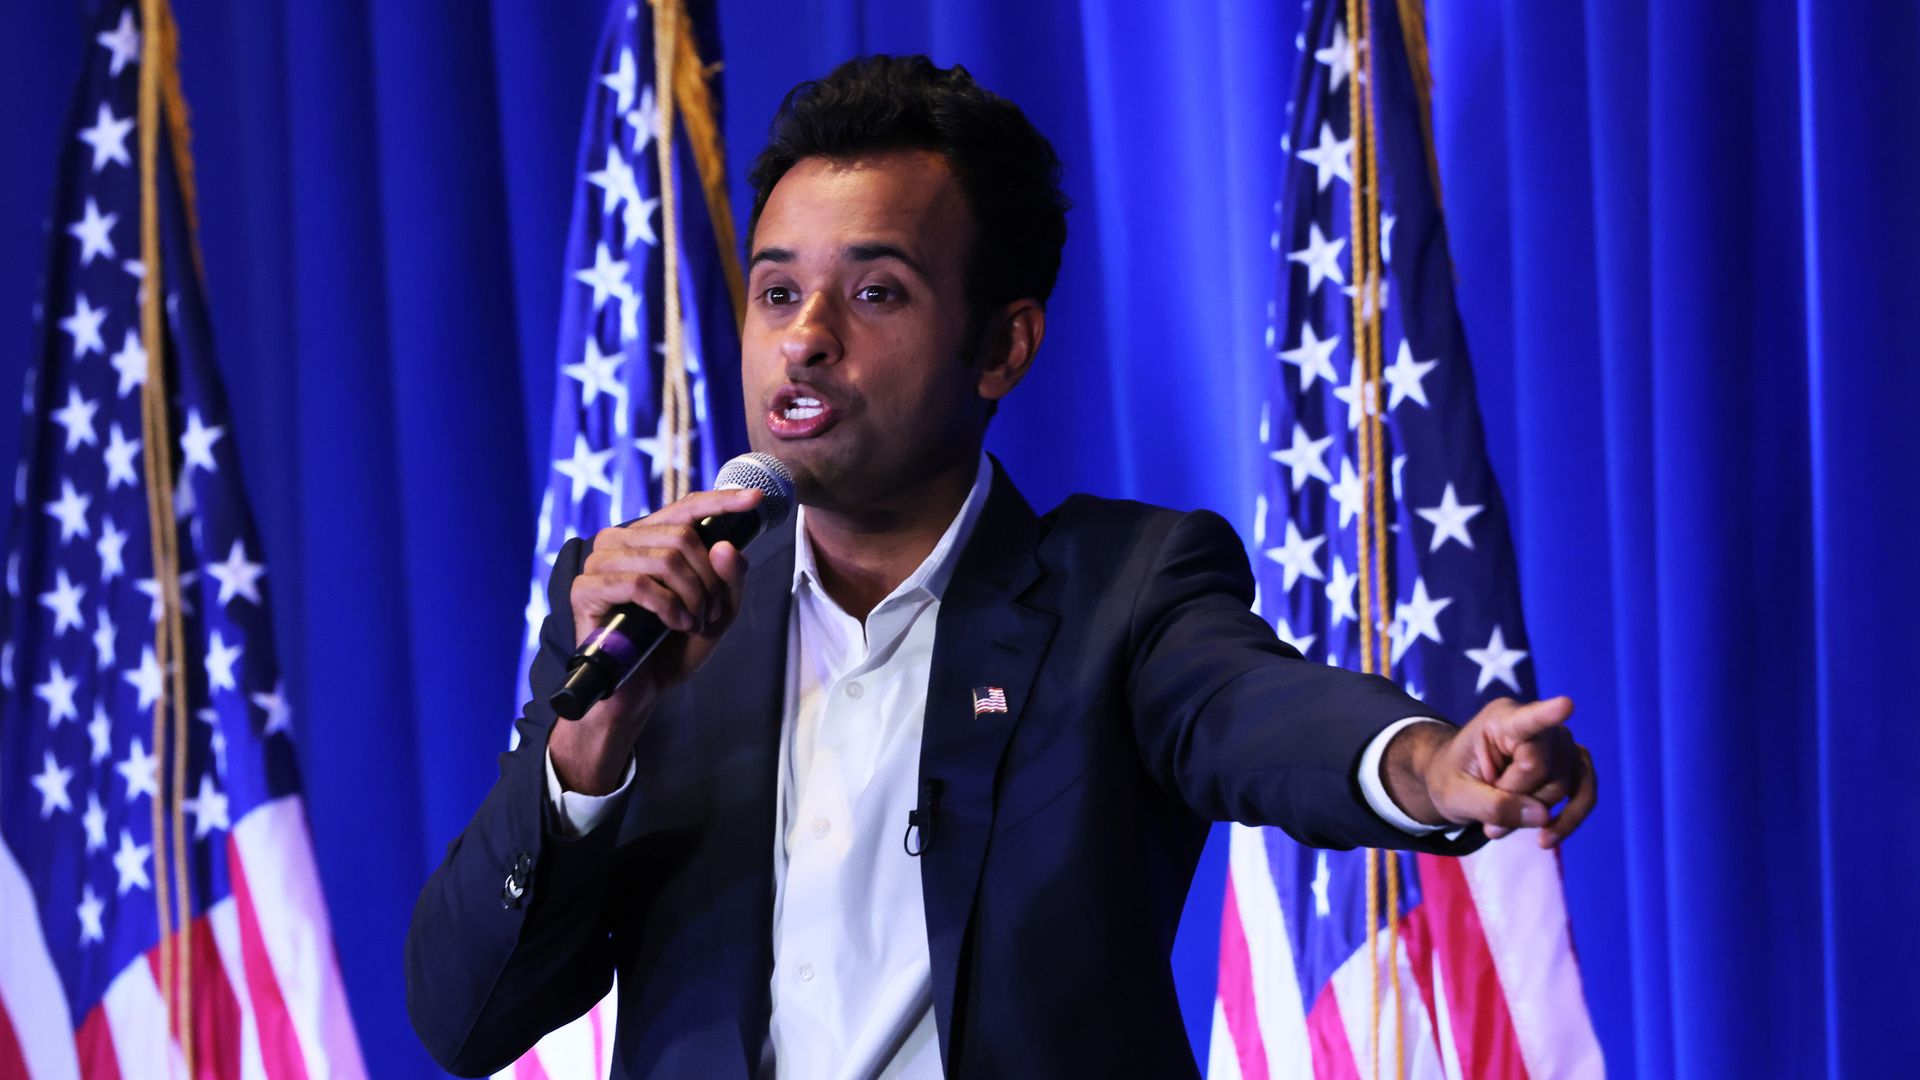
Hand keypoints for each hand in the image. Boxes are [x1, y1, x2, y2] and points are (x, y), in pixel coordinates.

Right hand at [548, 486, 760, 792]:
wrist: (641, 691)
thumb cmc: (674, 647)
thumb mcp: (719, 611)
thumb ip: (730, 578)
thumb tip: (726, 547)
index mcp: (650, 539)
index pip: (686, 507)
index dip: (722, 500)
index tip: (755, 498)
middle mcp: (622, 541)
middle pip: (681, 535)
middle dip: (709, 578)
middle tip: (711, 612)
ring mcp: (600, 563)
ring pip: (663, 558)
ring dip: (691, 595)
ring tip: (693, 622)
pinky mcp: (585, 590)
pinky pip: (637, 584)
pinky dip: (667, 606)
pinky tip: (675, 625)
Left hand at [1386, 696, 1596, 847]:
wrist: (1460, 781)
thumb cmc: (1453, 779)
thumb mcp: (1457, 797)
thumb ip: (1493, 806)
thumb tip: (1543, 816)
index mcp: (1500, 720)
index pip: (1527, 721)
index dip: (1547, 715)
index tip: (1566, 705)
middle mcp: (1537, 725)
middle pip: (1543, 768)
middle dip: (1516, 797)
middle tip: (1486, 805)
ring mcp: (1560, 742)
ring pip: (1563, 785)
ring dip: (1533, 812)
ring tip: (1500, 818)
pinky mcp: (1573, 763)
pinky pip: (1585, 793)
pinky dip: (1569, 819)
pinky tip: (1547, 838)